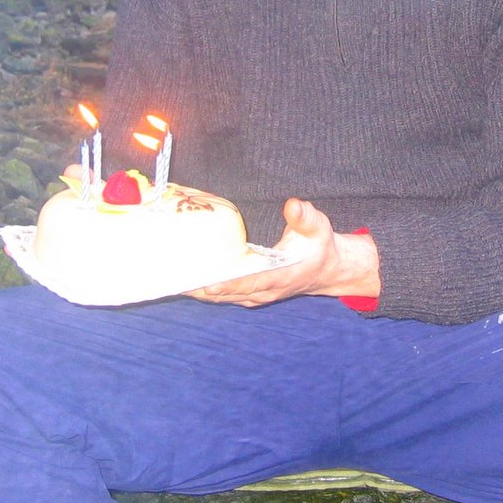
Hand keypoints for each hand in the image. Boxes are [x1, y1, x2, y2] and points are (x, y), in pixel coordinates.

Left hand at [189, 198, 379, 307]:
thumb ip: (305, 216)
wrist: (328, 269)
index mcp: (280, 276)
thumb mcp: (318, 227)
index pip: (250, 282)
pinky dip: (207, 292)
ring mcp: (258, 296)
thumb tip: (293, 205)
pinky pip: (225, 296)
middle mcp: (266, 291)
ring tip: (174, 282)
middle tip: (176, 280)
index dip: (229, 283)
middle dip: (202, 288)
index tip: (208, 284)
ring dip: (200, 292)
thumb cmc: (319, 245)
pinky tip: (188, 283)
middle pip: (229, 293)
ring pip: (224, 298)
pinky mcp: (252, 295)